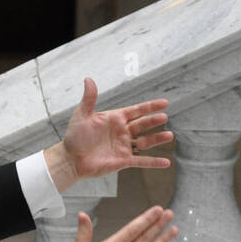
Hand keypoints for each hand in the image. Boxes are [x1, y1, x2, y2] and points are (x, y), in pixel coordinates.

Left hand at [46, 78, 173, 190]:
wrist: (71, 159)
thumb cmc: (75, 137)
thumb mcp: (82, 115)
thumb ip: (89, 99)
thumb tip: (88, 79)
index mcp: (115, 119)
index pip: (137, 111)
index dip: (150, 107)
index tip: (165, 103)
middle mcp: (122, 132)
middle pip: (143, 125)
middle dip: (154, 121)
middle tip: (164, 117)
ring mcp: (124, 147)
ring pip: (145, 142)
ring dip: (157, 139)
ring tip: (169, 135)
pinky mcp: (123, 161)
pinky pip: (141, 161)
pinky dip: (154, 162)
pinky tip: (166, 163)